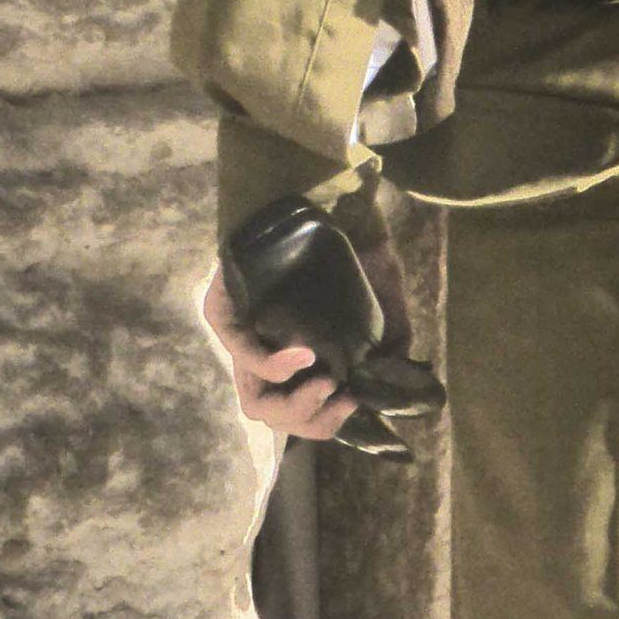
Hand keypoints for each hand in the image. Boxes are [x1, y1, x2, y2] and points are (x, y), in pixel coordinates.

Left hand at [202, 213, 437, 444]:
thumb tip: (395, 388)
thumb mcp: (383, 299)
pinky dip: (273, 365)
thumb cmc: (357, 244)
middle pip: (271, 412)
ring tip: (325, 381)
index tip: (351, 404)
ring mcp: (240, 330)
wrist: (336, 195)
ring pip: (252, 396)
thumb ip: (389, 343)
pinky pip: (240, 350)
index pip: (296, 411)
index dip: (323, 423)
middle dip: (307, 420)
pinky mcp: (224, 307)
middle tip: (339, 398)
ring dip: (292, 403)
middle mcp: (263, 347)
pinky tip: (304, 354)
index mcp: (294, 352)